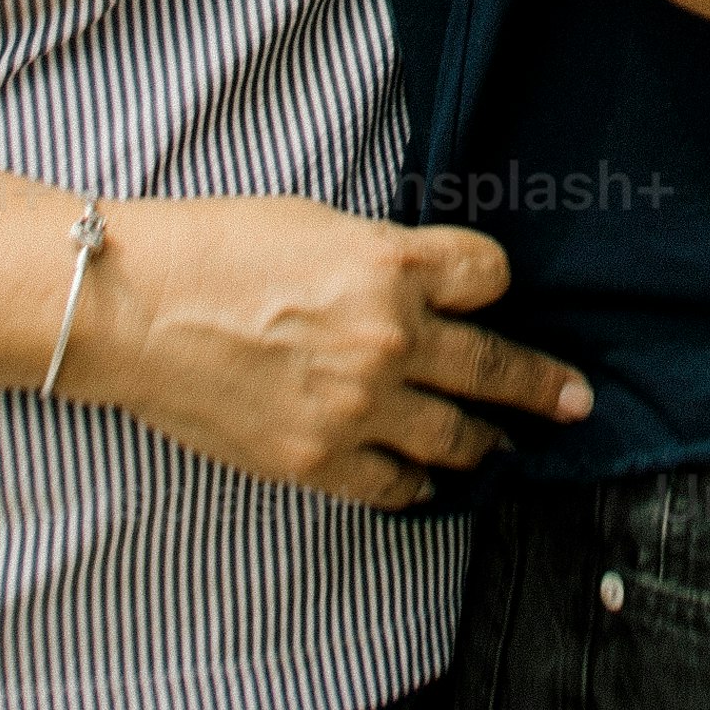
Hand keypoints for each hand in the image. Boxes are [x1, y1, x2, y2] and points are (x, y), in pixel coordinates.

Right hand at [73, 197, 591, 511]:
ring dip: (488, 443)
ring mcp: (356, 408)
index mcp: (392, 266)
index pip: (488, 275)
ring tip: (505, 449)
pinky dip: (417, 483)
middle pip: (493, 366)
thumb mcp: (315, 224)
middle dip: (543, 386)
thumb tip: (424, 286)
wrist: (132, 309)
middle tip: (577, 401)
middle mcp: (389, 339)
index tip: (486, 290)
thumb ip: (381, 259)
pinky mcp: (317, 460)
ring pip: (456, 437)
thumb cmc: (213, 248)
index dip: (490, 281)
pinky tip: (425, 480)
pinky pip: (395, 484)